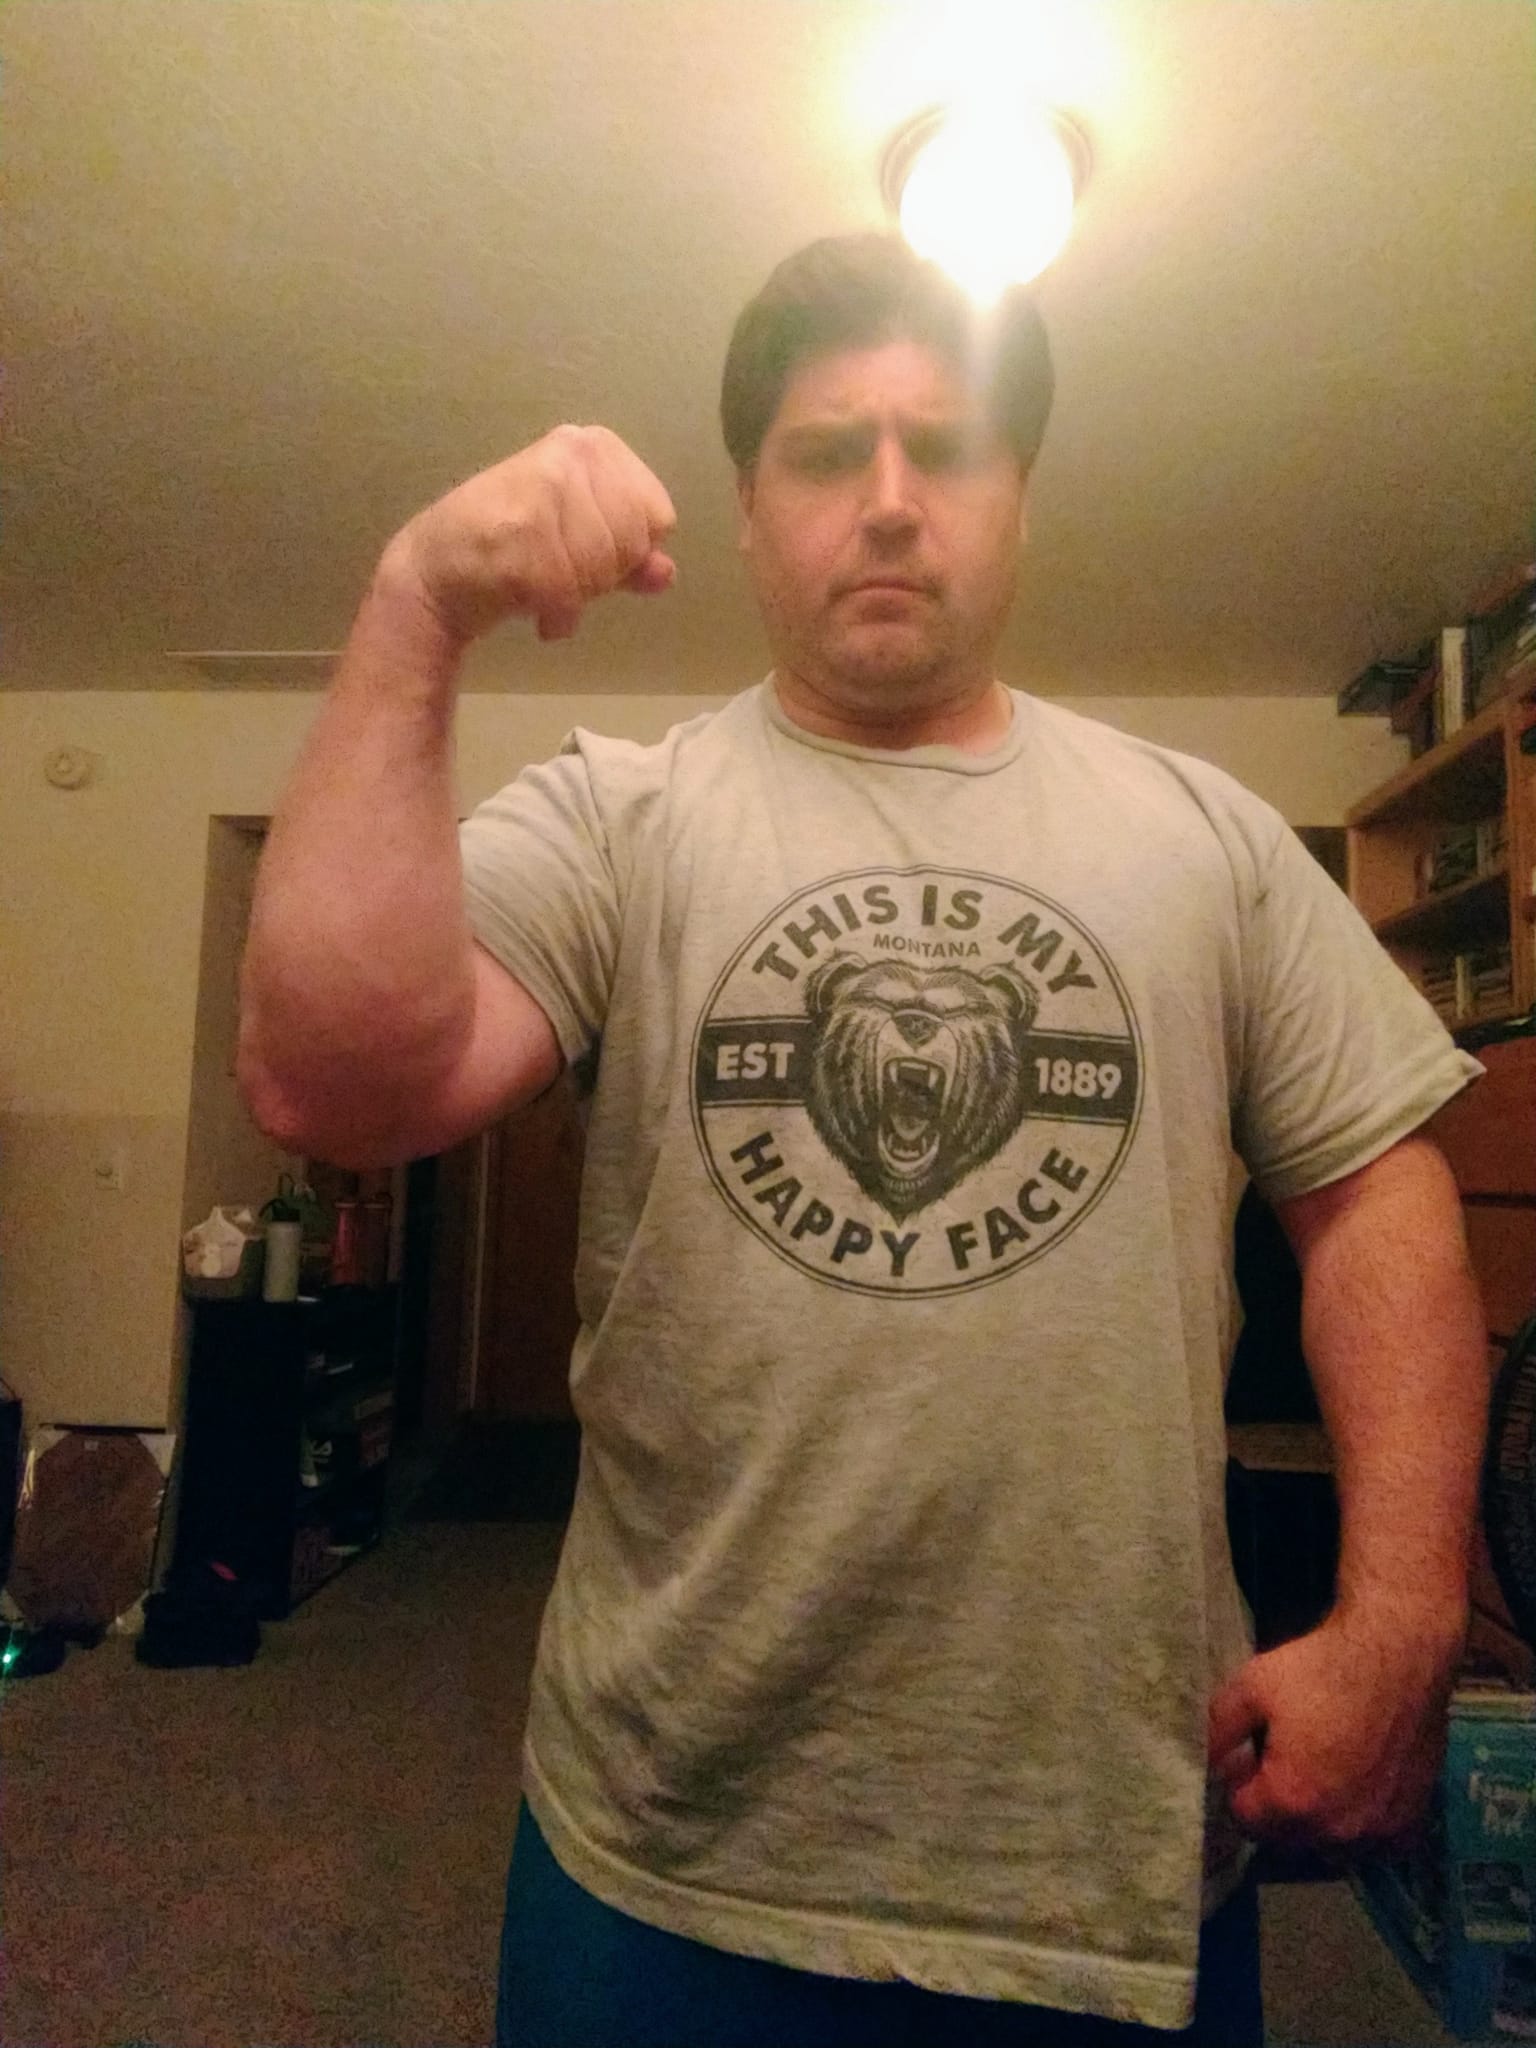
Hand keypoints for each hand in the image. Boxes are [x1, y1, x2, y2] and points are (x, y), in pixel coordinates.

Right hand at [380, 424, 676, 645]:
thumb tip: (666, 573)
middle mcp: (571, 454)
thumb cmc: (507, 547)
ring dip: (577, 598)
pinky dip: (556, 617)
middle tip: (561, 574)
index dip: (631, 552)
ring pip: (604, 568)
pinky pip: (570, 593)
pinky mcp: (522, 530)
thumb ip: (629, 556)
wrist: (433, 570)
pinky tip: (533, 611)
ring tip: (542, 588)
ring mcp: (545, 489)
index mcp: (591, 445)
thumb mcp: (576, 540)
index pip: (657, 515)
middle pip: (633, 543)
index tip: (588, 554)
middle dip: (604, 577)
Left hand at [1208, 1606, 1463, 1860]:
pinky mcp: (1410, 1827)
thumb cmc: (1319, 1669)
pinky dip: (1359, 1825)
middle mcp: (1337, 1832)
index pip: (1245, 1819)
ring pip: (1329, 1846)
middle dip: (1276, 1807)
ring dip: (1317, 1820)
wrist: (1397, 1655)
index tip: (1248, 1758)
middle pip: (1287, 1837)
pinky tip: (1356, 1783)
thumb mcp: (1249, 1687)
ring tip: (1320, 1771)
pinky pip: (1371, 1844)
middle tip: (1282, 1761)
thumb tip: (1205, 1767)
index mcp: (1293, 1802)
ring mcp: (1379, 1835)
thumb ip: (1217, 1733)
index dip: (1241, 1786)